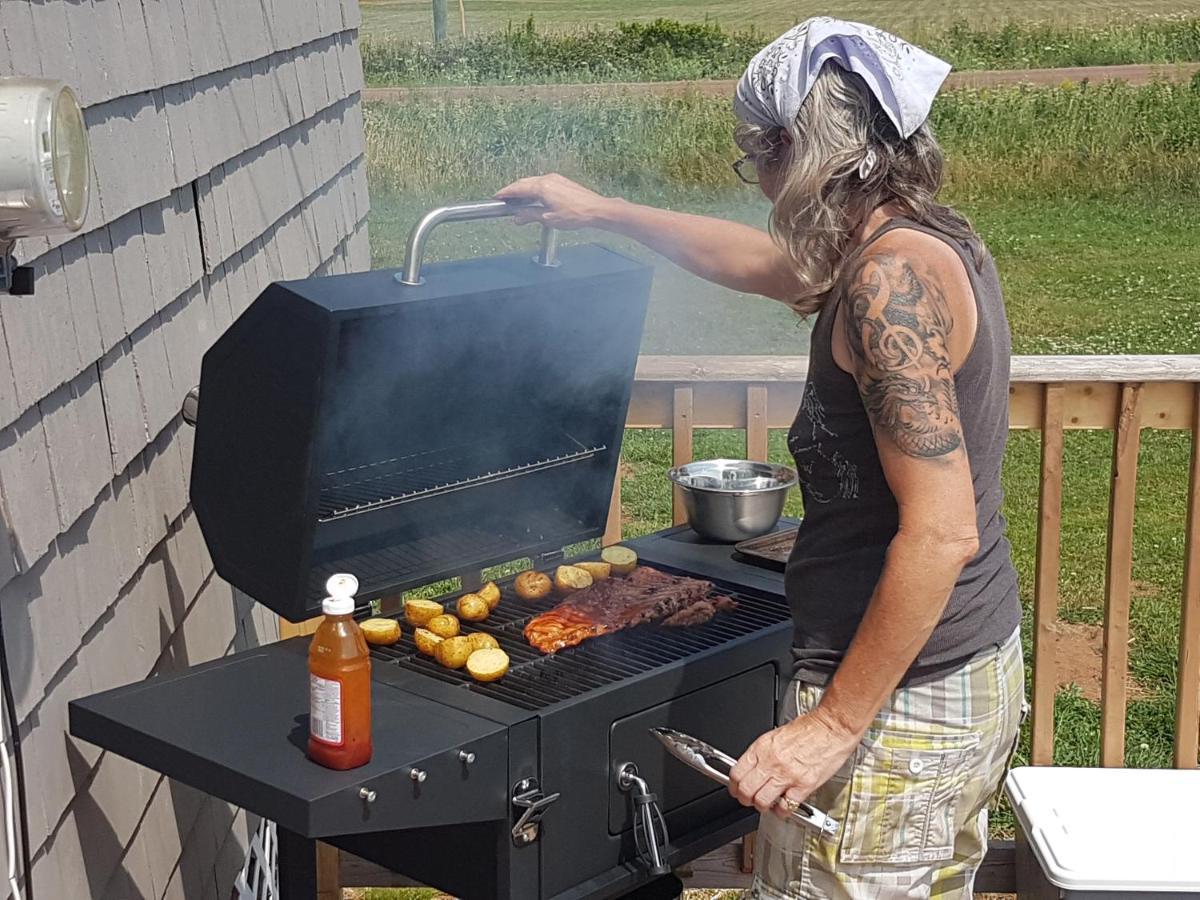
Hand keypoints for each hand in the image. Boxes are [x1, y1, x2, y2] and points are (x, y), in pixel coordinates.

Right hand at [494, 174, 615, 229]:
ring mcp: (556, 179)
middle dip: (513, 191)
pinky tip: (534, 199)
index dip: (505, 193)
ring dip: (523, 190)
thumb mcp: (548, 218)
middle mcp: (547, 179)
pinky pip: (542, 183)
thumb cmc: (575, 215)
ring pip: (533, 182)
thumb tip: (516, 218)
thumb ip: (529, 216)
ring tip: (517, 201)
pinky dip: (534, 189)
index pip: (517, 188)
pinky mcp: (562, 182)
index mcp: (541, 187)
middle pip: (524, 183)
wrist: (596, 210)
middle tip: (504, 200)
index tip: (497, 197)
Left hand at [728, 708, 859, 818]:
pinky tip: (784, 806)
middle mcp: (772, 761)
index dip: (734, 786)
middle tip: (749, 800)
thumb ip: (763, 752)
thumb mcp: (776, 734)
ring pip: (762, 801)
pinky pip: (786, 806)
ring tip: (767, 804)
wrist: (831, 727)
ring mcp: (787, 774)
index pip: (737, 773)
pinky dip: (782, 810)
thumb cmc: (809, 728)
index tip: (736, 790)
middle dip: (745, 799)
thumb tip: (752, 767)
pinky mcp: (804, 785)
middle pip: (746, 790)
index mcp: (762, 747)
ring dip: (762, 806)